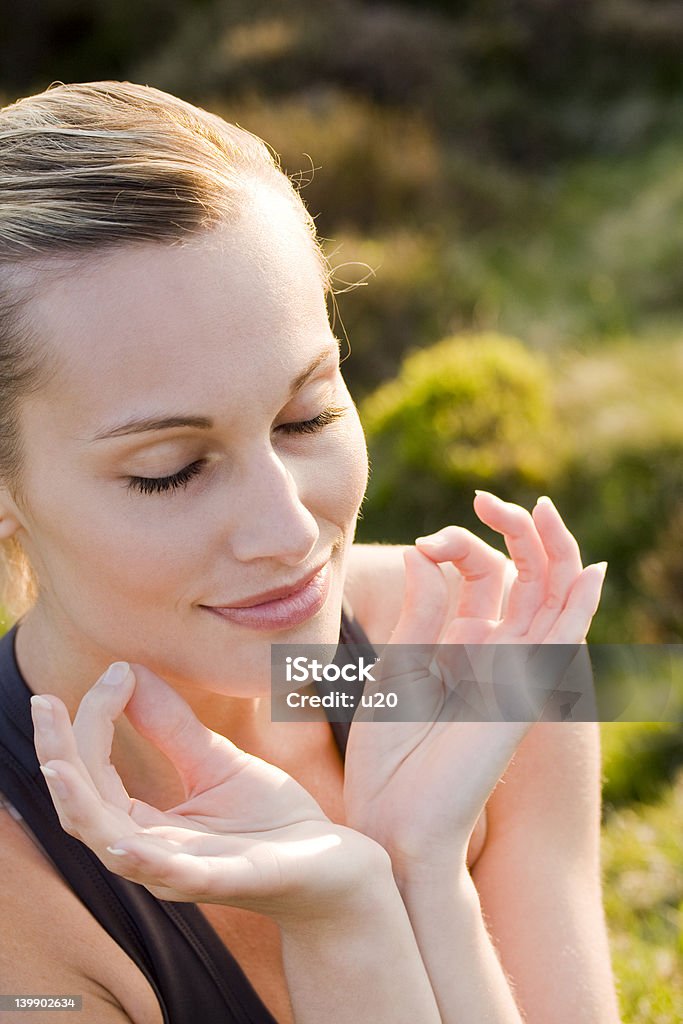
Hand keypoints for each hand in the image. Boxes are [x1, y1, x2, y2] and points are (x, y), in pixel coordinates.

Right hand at [31, 664, 387, 924]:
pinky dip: (145, 862)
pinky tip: (120, 840)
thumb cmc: (272, 822)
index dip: (91, 726)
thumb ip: (171, 727)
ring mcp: (187, 874)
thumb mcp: (216, 762)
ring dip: (83, 806)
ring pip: (115, 847)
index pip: (96, 778)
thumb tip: (125, 672)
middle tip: (43, 704)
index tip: (112, 673)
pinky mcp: (229, 882)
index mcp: (149, 827)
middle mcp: (155, 855)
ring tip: (57, 764)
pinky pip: (178, 878)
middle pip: (86, 811)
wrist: (335, 867)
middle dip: (60, 758)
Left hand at [343, 492, 605, 880]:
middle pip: (524, 578)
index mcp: (461, 645)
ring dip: (551, 551)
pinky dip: (579, 606)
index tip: (424, 543)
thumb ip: (420, 611)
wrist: (393, 817)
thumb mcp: (397, 667)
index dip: (459, 545)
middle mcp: (496, 653)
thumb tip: (422, 551)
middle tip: (488, 500)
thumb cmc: (387, 752)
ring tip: (538, 509)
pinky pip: (565, 642)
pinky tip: (588, 569)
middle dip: (515, 533)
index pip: (480, 575)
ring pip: (551, 598)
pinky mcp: (525, 693)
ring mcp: (516, 672)